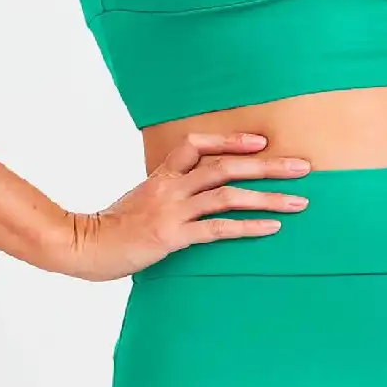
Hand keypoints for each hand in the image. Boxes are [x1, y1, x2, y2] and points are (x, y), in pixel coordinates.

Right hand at [57, 132, 310, 280]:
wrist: (84, 246)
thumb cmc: (115, 224)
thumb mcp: (142, 195)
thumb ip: (170, 186)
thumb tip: (199, 184)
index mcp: (163, 173)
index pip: (197, 143)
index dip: (230, 140)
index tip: (260, 140)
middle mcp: (171, 186)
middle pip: (225, 166)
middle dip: (267, 165)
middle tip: (302, 167)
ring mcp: (173, 210)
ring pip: (227, 195)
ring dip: (267, 198)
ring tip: (298, 202)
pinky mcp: (172, 236)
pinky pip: (217, 229)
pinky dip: (247, 227)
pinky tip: (271, 229)